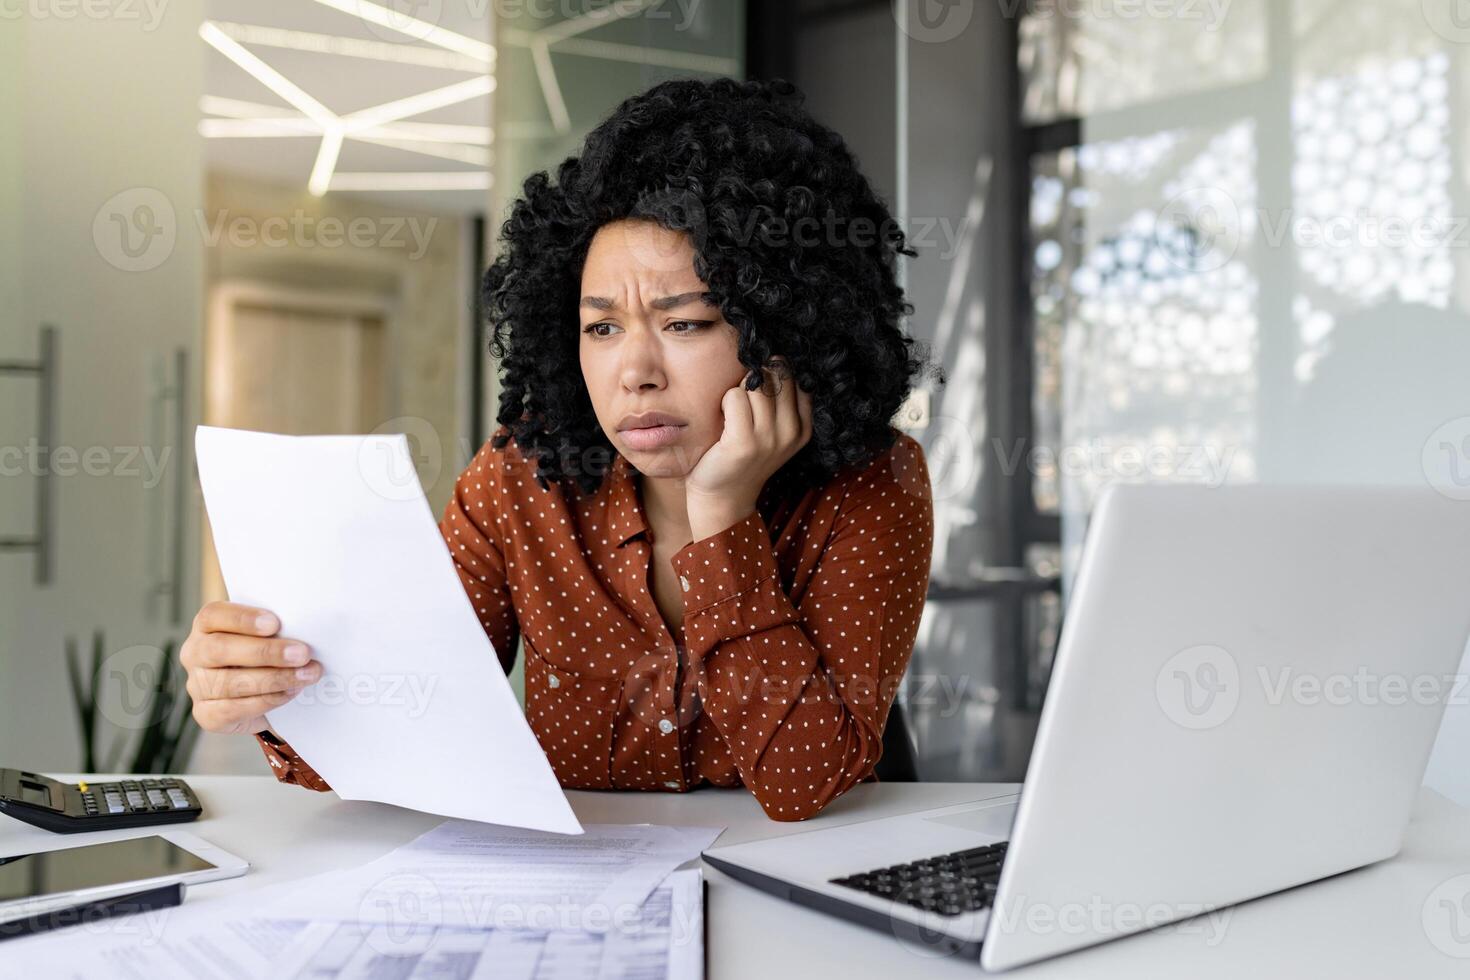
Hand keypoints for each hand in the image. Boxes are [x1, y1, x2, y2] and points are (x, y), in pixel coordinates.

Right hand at [180, 601, 321, 735]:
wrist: (264, 694)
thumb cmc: (267, 654)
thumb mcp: (270, 635)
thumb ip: (277, 628)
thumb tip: (306, 626)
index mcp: (207, 626)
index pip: (213, 615)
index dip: (242, 619)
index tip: (274, 623)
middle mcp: (195, 653)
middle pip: (220, 649)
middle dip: (265, 652)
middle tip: (302, 653)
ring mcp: (198, 685)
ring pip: (230, 683)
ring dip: (274, 679)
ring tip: (306, 675)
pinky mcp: (206, 714)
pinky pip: (232, 710)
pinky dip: (266, 701)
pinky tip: (290, 692)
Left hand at [685, 358, 811, 538]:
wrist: (722, 497)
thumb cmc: (741, 456)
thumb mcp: (772, 431)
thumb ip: (780, 400)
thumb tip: (776, 356)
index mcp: (803, 428)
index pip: (797, 378)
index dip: (776, 371)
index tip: (760, 385)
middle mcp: (791, 432)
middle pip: (777, 375)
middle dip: (756, 378)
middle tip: (743, 402)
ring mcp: (769, 438)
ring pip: (755, 383)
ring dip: (738, 391)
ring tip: (733, 415)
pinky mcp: (744, 442)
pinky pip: (735, 396)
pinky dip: (725, 402)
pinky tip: (723, 421)